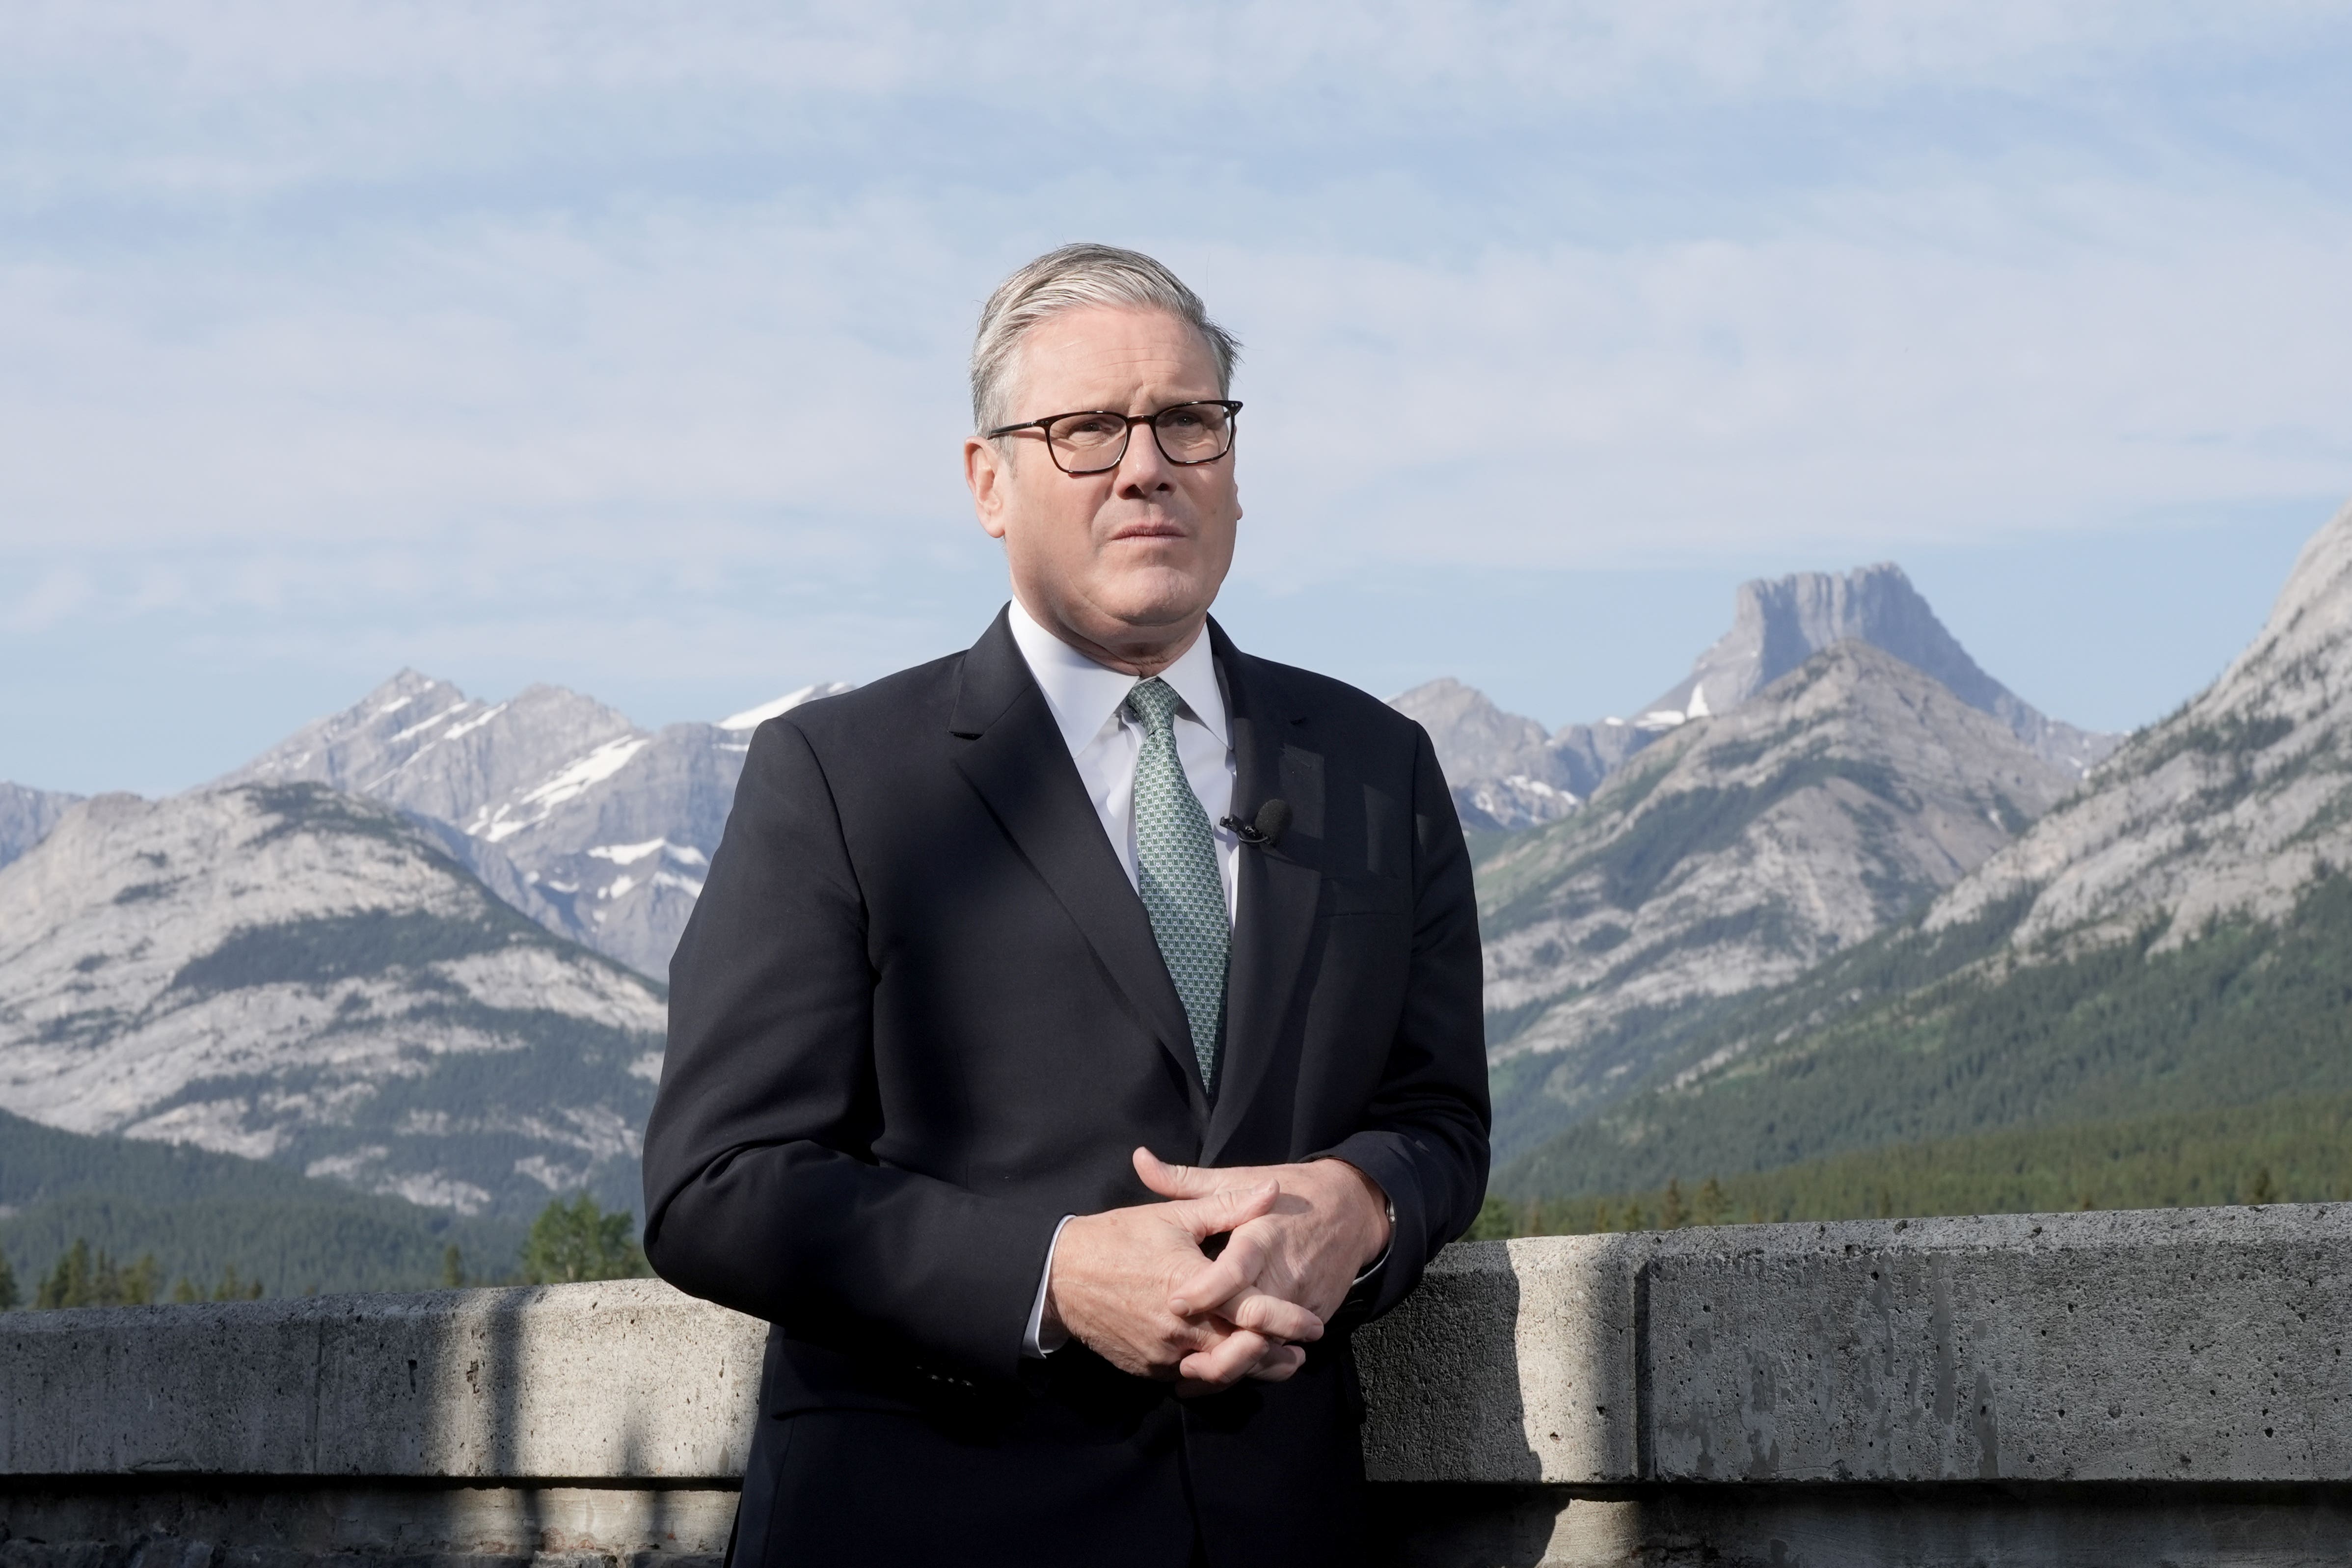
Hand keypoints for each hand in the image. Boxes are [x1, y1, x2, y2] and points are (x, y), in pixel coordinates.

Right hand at [1043, 1178, 1324, 1392]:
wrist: (1060, 1276)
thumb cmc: (1118, 1239)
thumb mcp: (1174, 1216)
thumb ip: (1228, 1206)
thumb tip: (1271, 1191)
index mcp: (1192, 1287)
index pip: (1253, 1312)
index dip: (1288, 1321)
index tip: (1314, 1326)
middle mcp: (1180, 1329)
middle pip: (1241, 1353)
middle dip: (1274, 1355)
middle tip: (1299, 1353)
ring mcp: (1162, 1354)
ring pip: (1217, 1372)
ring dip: (1247, 1368)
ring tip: (1273, 1363)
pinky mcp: (1147, 1369)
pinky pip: (1187, 1377)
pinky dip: (1210, 1372)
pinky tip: (1225, 1362)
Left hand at [1135, 1149, 1391, 1380]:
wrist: (1354, 1211)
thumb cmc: (1290, 1191)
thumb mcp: (1239, 1178)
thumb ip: (1187, 1180)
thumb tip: (1139, 1160)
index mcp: (1263, 1236)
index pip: (1237, 1269)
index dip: (1207, 1289)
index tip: (1175, 1303)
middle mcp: (1285, 1273)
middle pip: (1252, 1322)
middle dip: (1219, 1348)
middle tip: (1181, 1365)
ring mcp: (1302, 1300)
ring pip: (1266, 1345)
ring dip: (1231, 1366)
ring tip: (1189, 1379)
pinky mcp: (1314, 1316)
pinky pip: (1281, 1348)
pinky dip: (1252, 1365)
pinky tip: (1217, 1376)